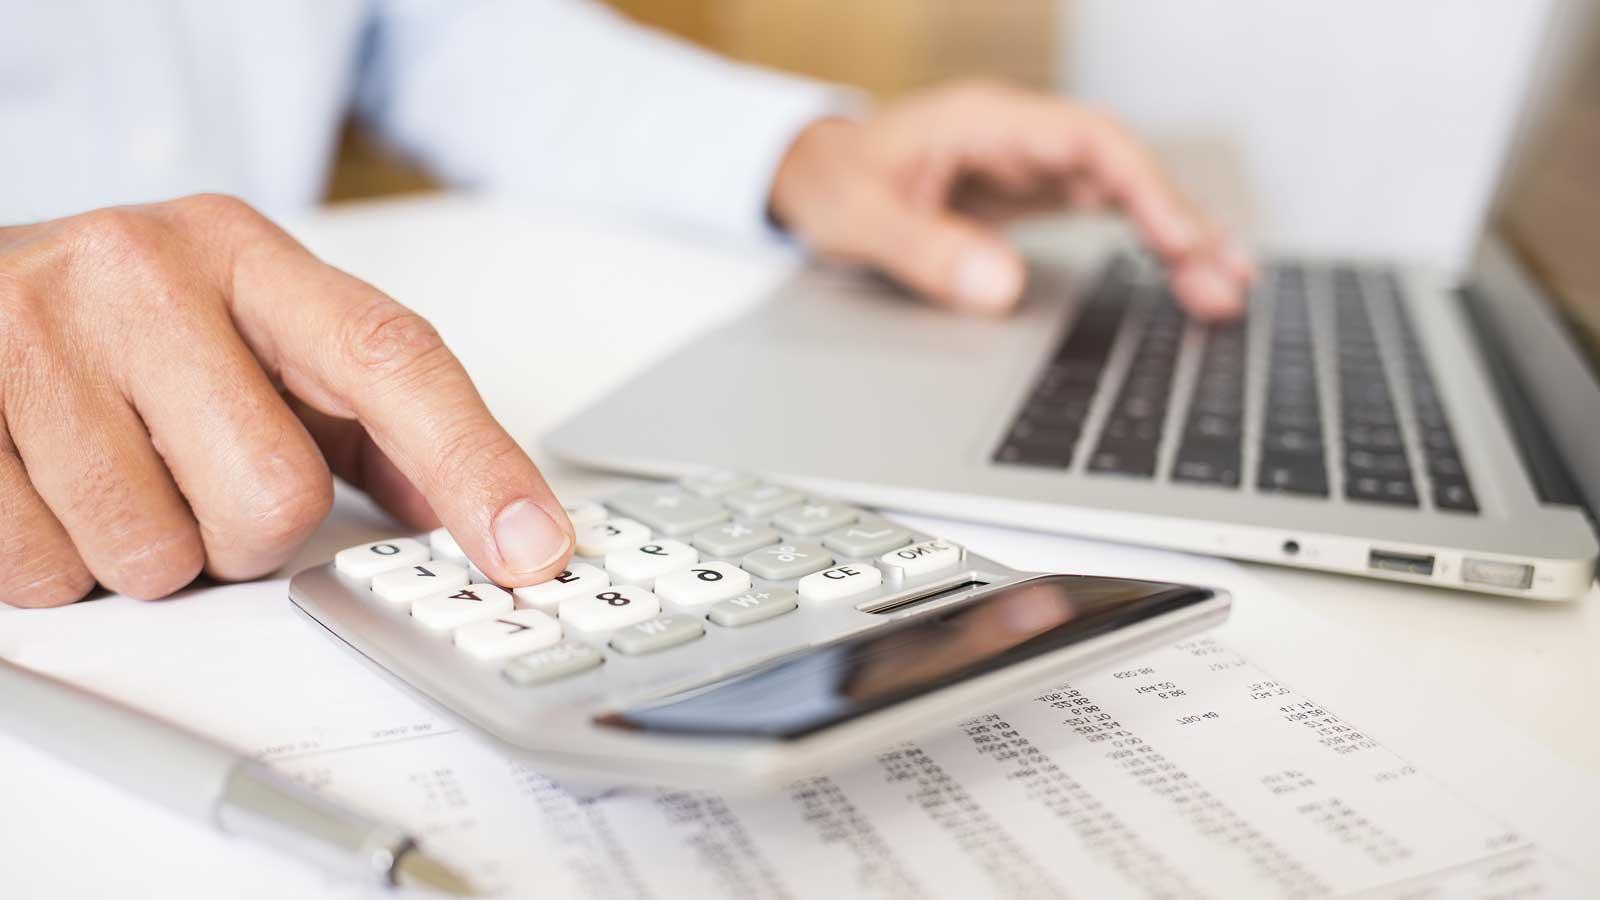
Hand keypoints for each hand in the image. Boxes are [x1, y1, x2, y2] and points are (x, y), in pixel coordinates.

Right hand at [0, 195, 573, 607]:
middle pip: (277, 495)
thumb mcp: (254, 335)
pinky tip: (50, 488)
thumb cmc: (125, 324)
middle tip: (198, 479)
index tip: (534, 544)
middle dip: (247, 531)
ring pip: (157, 553)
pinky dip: (59, 563)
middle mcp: (143, 273)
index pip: (391, 360)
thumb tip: (484, 509)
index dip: (474, 461)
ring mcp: (35, 334)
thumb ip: (368, 417)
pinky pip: (48, 572)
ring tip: (115, 472)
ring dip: (149, 552)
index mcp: (244, 255)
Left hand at [769, 81, 1253, 317]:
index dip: (1143, 187)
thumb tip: (1000, 287)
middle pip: (1123, 169)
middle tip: (1228, 284)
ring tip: (1228, 294)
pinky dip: (1149, 244)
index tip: (1178, 240)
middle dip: (1181, 223)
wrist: (812, 174)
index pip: (1088, 140)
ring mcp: (1032, 165)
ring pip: (1125, 193)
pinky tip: (1187, 277)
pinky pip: (1107, 213)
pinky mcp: (1034, 196)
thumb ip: (923, 250)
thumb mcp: (858, 219)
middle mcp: (1022, 137)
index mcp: (986, 122)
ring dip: (1177, 239)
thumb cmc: (833, 182)